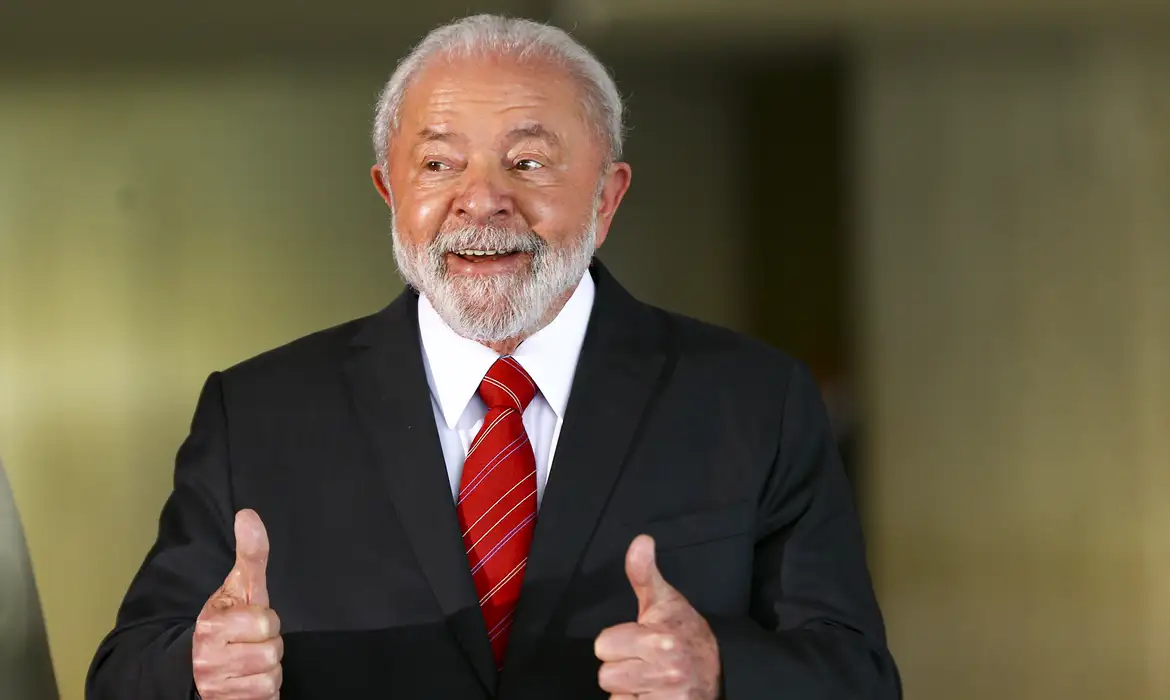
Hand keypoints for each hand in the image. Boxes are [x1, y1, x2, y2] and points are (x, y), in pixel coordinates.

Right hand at [193, 509, 282, 698]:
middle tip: (249, 643)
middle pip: (272, 651)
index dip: (265, 620)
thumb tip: (248, 514)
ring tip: (248, 662)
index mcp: (211, 626)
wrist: (193, 669)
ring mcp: (217, 688)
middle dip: (268, 646)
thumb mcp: (237, 588)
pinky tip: (248, 682)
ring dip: (266, 670)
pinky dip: (263, 692)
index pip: (266, 622)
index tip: (249, 621)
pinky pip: (267, 698)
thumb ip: (250, 555)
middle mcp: (208, 659)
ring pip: (271, 677)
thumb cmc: (224, 624)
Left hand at [594, 535, 720, 698]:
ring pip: (615, 696)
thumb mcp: (665, 601)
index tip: (637, 641)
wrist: (719, 670)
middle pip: (606, 674)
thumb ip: (644, 574)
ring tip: (648, 678)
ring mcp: (667, 697)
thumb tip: (640, 541)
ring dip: (628, 689)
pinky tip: (652, 694)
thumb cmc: (685, 632)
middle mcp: (664, 671)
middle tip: (643, 661)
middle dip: (621, 668)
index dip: (617, 643)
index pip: (603, 645)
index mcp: (659, 640)